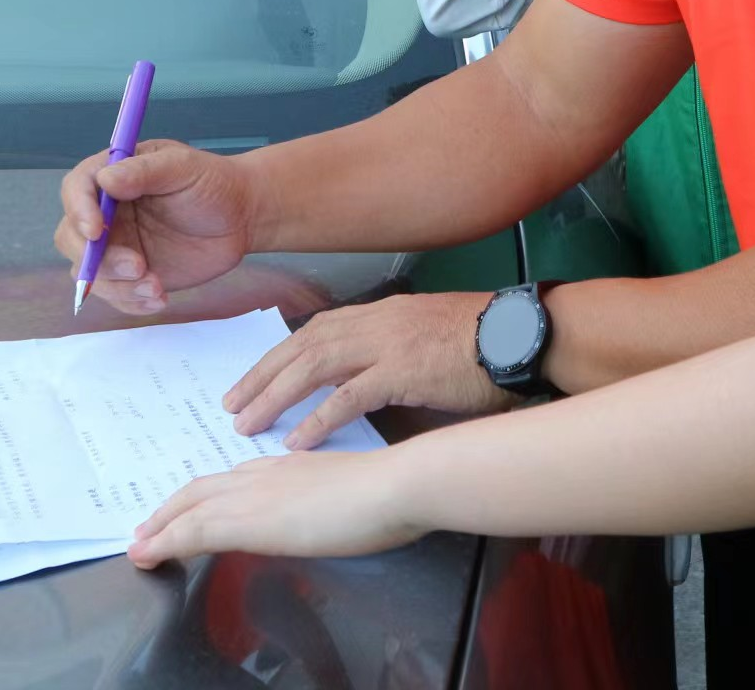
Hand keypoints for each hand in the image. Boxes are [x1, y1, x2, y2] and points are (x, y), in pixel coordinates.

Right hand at [53, 139, 258, 313]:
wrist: (240, 218)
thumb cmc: (213, 183)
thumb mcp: (183, 167)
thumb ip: (145, 172)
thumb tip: (106, 180)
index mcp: (113, 176)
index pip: (76, 189)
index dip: (78, 210)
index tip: (95, 231)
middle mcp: (106, 213)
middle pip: (71, 238)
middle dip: (98, 259)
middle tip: (138, 266)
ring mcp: (116, 246)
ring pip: (89, 274)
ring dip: (118, 286)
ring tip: (157, 286)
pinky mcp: (130, 275)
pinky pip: (115, 295)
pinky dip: (131, 302)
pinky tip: (159, 298)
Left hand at [127, 449, 425, 565]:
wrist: (394, 485)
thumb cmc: (389, 491)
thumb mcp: (352, 489)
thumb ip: (329, 496)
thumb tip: (327, 510)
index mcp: (289, 467)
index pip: (234, 480)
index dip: (206, 497)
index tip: (189, 511)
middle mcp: (264, 474)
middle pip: (202, 489)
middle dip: (172, 509)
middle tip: (148, 529)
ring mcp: (255, 494)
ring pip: (191, 507)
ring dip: (160, 526)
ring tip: (138, 545)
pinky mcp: (249, 520)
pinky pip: (194, 529)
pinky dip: (165, 540)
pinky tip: (148, 554)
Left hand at [223, 292, 512, 448]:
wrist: (522, 334)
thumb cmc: (485, 341)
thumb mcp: (428, 336)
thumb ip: (394, 352)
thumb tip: (365, 380)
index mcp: (382, 313)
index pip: (315, 330)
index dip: (278, 356)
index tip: (251, 379)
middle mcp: (377, 322)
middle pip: (302, 346)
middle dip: (262, 376)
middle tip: (232, 405)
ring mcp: (388, 344)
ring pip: (313, 365)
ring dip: (276, 396)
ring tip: (248, 424)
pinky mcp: (403, 370)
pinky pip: (349, 396)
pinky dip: (319, 418)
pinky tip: (298, 440)